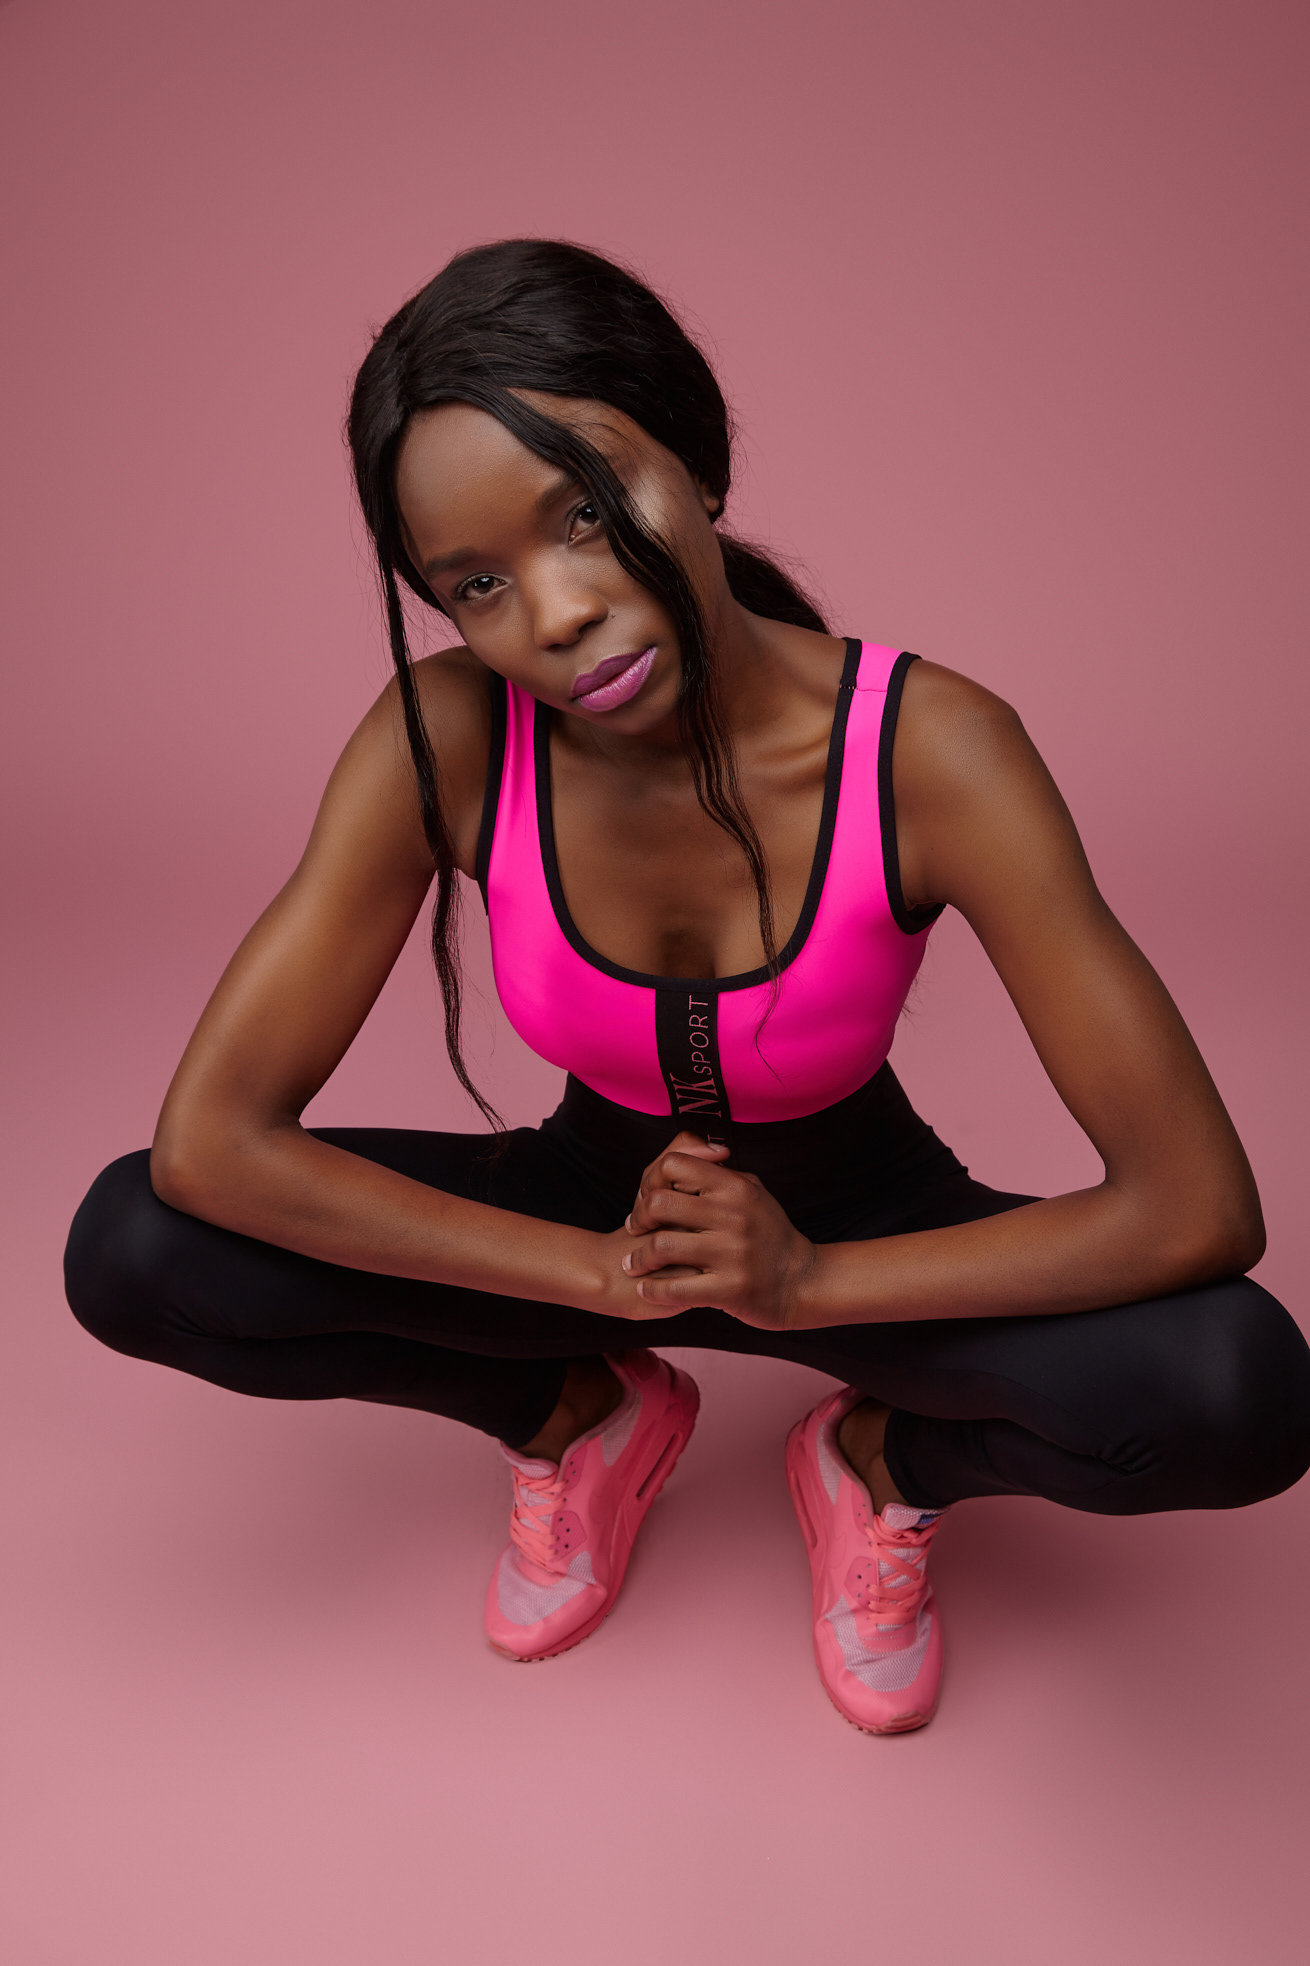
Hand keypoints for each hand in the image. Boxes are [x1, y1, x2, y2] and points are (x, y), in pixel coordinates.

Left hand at [619, 1131, 817, 1329]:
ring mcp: (733, 1253)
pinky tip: (647, 1289)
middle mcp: (734, 1215)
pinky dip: (653, 1290)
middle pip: (659, 1203)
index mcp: (736, 1187)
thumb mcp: (752, 1192)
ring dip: (638, 1258)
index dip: (651, 1179)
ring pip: (661, 1246)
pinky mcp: (730, 1289)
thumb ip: (719, 1172)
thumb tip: (688, 1150)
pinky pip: (676, 1288)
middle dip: (638, 1218)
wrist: (802, 1281)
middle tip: (635, 1231)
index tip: (647, 1200)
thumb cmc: (770, 1234)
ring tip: (633, 1264)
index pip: (673, 1165)